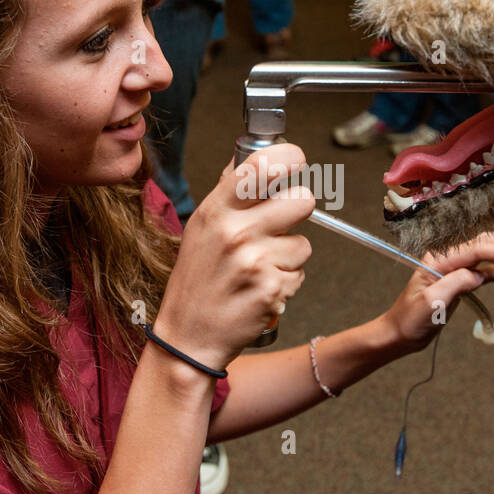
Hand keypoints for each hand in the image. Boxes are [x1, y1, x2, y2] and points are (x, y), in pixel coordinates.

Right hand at [155, 143, 315, 369]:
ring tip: (259, 268)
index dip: (290, 158)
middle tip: (279, 225)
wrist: (188, 336)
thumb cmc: (197, 280)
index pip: (262, 165)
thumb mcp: (202, 227)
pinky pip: (299, 275)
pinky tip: (259, 289)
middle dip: (298, 211)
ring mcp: (255, 262)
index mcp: (217, 210)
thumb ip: (229, 192)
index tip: (296, 161)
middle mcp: (236, 232)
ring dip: (289, 257)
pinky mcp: (272, 290)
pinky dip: (285, 283)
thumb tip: (255, 156)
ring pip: (304, 244)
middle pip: (303, 200)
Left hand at [380, 232, 493, 351]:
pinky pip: (485, 263)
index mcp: (438, 259)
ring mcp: (453, 265)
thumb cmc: (410, 321)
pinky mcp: (459, 276)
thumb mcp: (432, 304)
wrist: (399, 333)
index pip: (477, 249)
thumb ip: (455, 283)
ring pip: (487, 249)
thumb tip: (479, 274)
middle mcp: (446, 257)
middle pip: (485, 242)